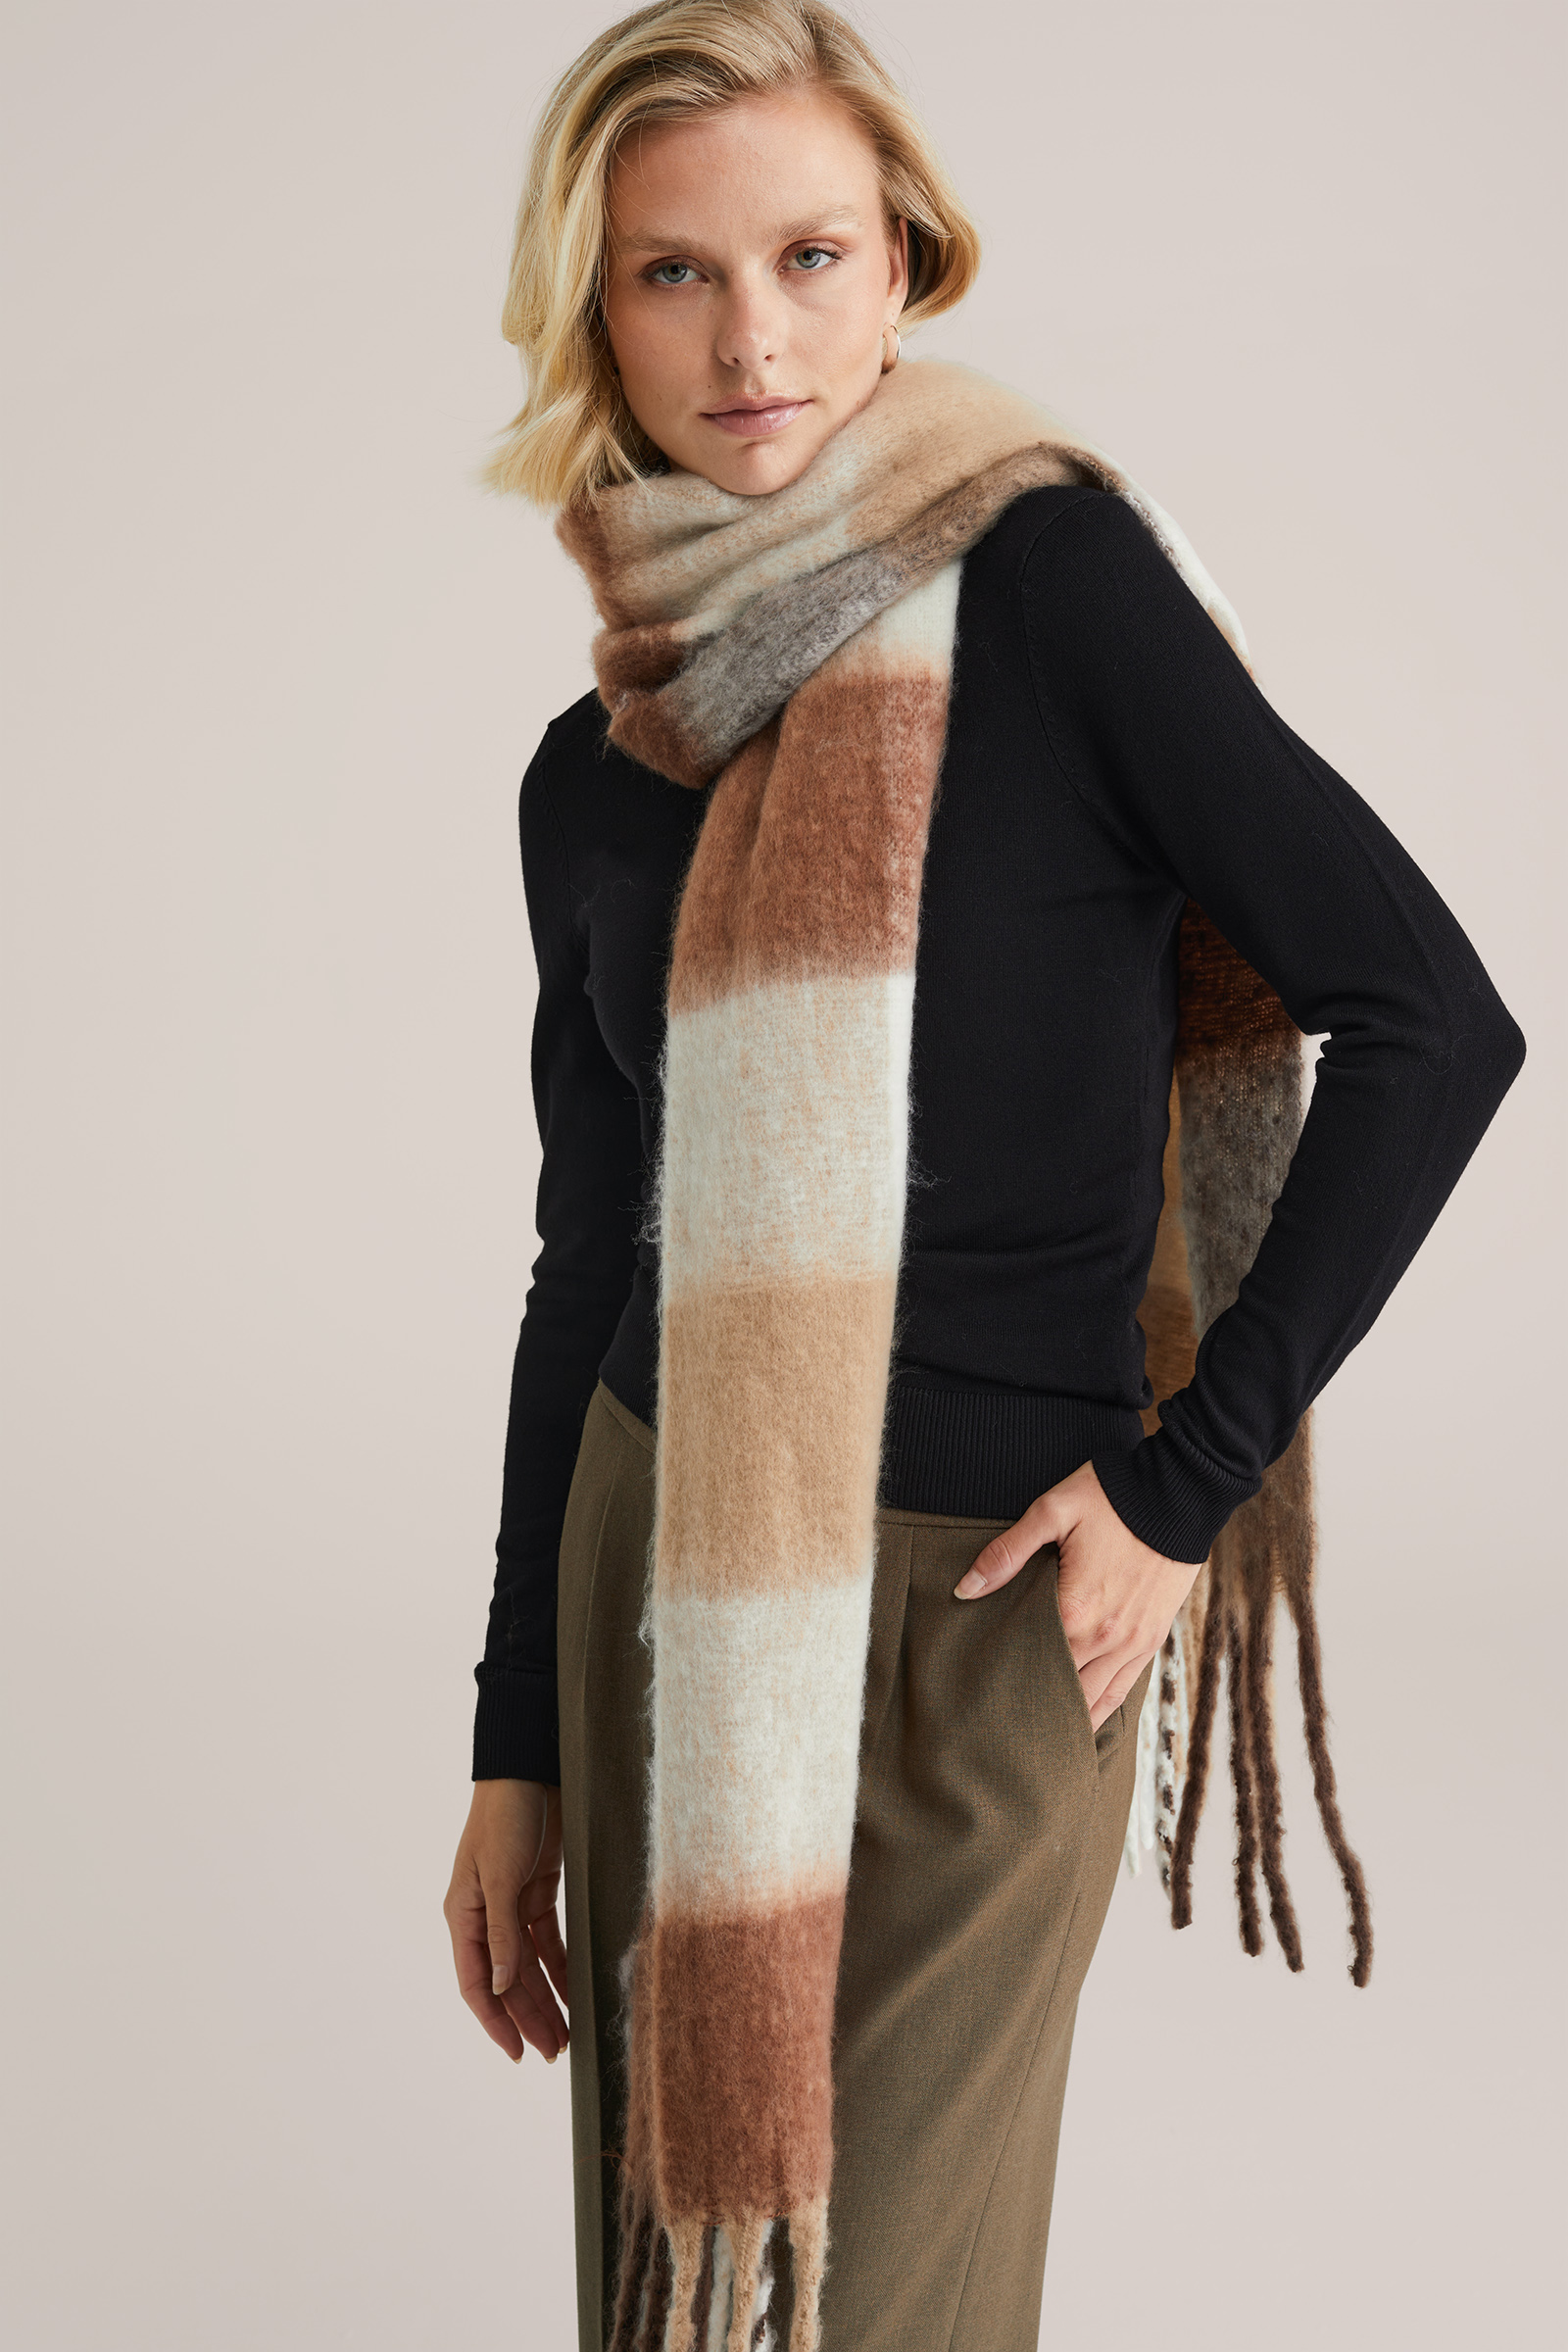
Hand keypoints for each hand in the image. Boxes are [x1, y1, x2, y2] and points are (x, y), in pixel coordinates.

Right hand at [444, 1779, 567, 2062]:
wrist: (529, 1771)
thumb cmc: (505, 1817)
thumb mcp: (500, 1876)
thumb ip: (502, 1933)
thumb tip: (503, 1987)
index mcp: (464, 1915)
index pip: (477, 1984)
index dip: (496, 2022)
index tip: (517, 2054)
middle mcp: (484, 1916)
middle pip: (507, 1981)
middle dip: (528, 2018)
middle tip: (555, 2052)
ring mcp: (511, 1905)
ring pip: (528, 1966)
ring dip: (546, 1999)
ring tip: (567, 2034)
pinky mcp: (536, 1891)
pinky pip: (547, 1941)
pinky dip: (560, 1966)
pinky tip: (575, 1990)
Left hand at [954, 1462, 1199, 1730]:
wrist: (1180, 1492)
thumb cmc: (1113, 1497)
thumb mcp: (1052, 1511)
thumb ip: (1007, 1552)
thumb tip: (965, 1589)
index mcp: (1076, 1610)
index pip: (1030, 1660)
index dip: (1004, 1677)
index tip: (979, 1695)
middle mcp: (1106, 1637)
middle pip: (1061, 1689)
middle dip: (1031, 1706)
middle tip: (997, 1726)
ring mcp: (1133, 1643)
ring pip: (1094, 1699)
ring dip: (1065, 1716)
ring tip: (1033, 1738)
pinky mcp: (1152, 1640)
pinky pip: (1123, 1689)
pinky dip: (1101, 1709)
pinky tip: (1081, 1721)